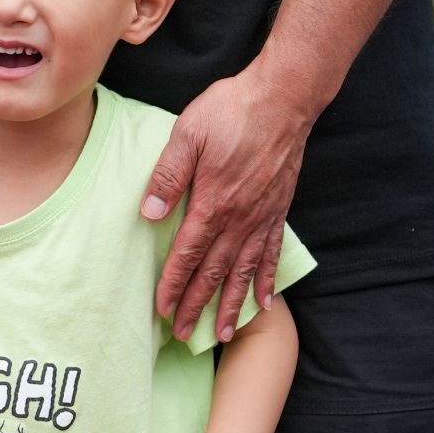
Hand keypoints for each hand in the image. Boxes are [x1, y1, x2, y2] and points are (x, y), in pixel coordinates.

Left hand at [142, 62, 310, 341]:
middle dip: (197, 305)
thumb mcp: (187, 134)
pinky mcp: (279, 209)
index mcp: (213, 203)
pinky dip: (267, 280)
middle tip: (183, 333)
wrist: (284, 99)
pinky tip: (264, 301)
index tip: (162, 310)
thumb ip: (168, 176)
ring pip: (244, 272)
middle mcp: (240, 218)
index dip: (174, 285)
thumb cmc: (232, 111)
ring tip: (223, 333)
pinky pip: (272, 254)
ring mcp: (262, 216)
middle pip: (214, 272)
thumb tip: (149, 213)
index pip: (188, 254)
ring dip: (231, 304)